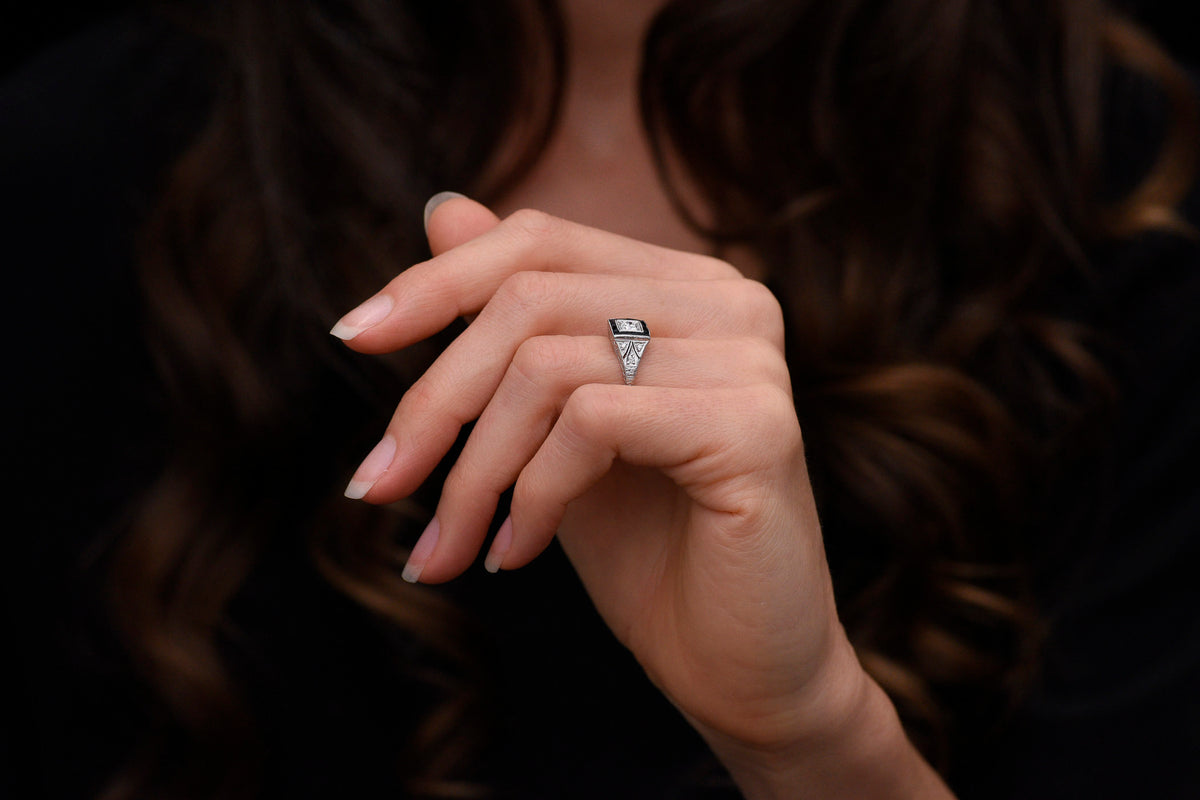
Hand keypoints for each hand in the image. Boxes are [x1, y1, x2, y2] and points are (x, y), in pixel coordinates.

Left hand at [334, 196, 950, 797]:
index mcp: (684, 286)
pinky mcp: (754, 426)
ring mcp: (749, 358)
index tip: (351, 337)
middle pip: (527, 299)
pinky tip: (519, 553)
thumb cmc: (647, 547)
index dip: (436, 281)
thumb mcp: (552, 425)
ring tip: (448, 550)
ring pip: (546, 367)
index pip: (539, 239)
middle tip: (376, 486)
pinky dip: (531, 495)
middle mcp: (728, 301)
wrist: (741, 664)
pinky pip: (591, 423)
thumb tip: (441, 206)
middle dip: (433, 401)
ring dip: (471, 473)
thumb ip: (512, 323)